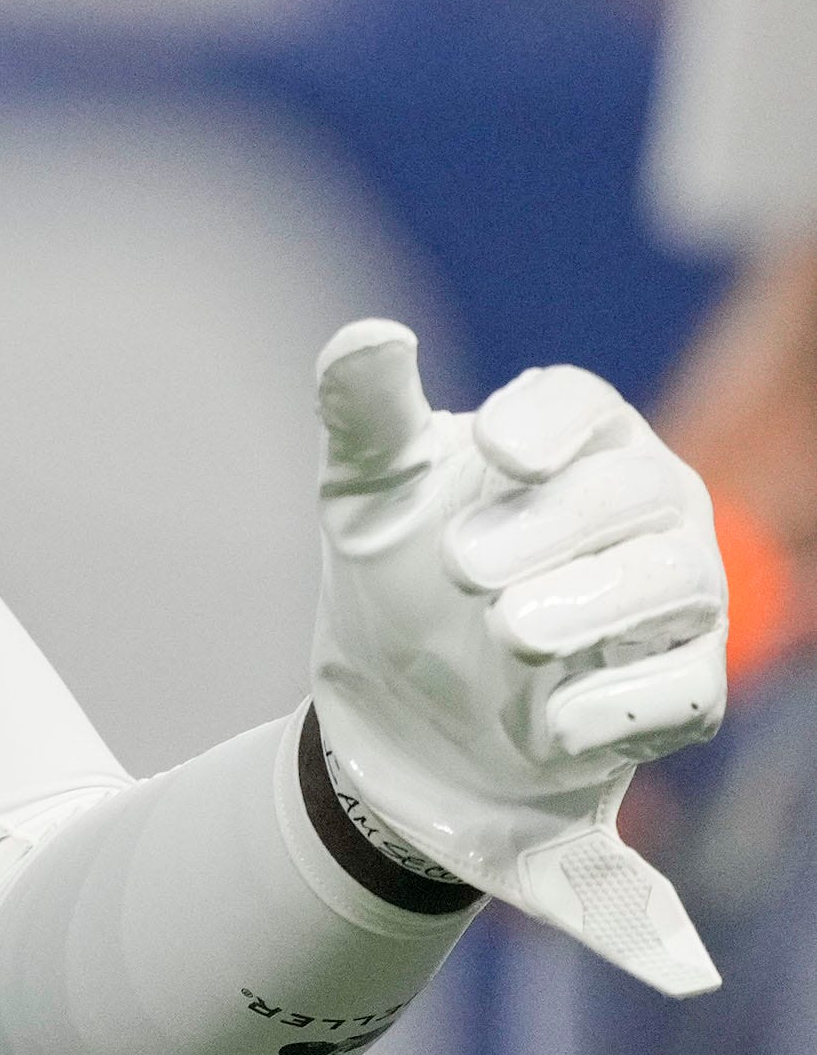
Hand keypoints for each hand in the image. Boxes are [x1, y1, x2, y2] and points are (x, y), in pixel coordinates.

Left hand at [312, 320, 725, 994]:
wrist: (413, 709)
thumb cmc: (403, 570)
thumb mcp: (367, 490)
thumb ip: (367, 411)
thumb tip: (371, 332)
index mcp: (574, 436)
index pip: (583, 404)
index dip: (547, 421)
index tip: (498, 449)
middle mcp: (646, 501)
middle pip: (633, 492)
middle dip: (553, 524)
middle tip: (463, 564)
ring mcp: (681, 593)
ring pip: (674, 582)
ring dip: (590, 607)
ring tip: (508, 631)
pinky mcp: (686, 688)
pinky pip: (682, 690)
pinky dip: (616, 706)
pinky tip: (548, 722)